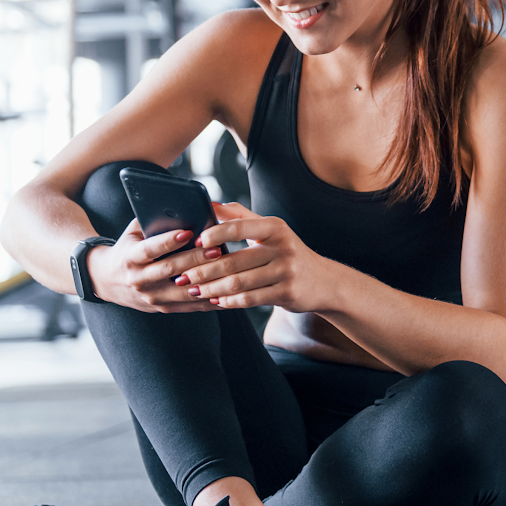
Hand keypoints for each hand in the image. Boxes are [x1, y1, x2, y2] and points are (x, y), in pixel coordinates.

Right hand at [87, 220, 216, 312]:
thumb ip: (153, 221)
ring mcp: (150, 297)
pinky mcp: (161, 308)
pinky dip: (207, 302)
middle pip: (169, 269)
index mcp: (130, 257)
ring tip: (226, 272)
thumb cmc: (127, 248)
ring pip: (182, 292)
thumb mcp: (132, 233)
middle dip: (194, 259)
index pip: (150, 249)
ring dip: (206, 283)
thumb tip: (182, 207)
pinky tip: (225, 293)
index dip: (168, 241)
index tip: (188, 232)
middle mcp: (138, 279)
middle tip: (216, 249)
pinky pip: (188, 307)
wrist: (106, 280)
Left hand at [176, 203, 337, 312]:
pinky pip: (250, 299)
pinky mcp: (286, 293)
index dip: (214, 234)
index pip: (239, 227)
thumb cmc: (288, 252)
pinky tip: (215, 301)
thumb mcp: (271, 229)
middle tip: (182, 276)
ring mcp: (286, 272)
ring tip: (193, 290)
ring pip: (239, 283)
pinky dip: (229, 301)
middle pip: (234, 261)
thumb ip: (240, 216)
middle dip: (204, 270)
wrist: (323, 281)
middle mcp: (283, 247)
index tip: (194, 242)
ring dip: (212, 288)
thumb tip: (211, 204)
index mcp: (275, 227)